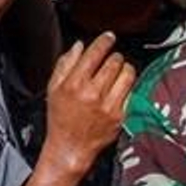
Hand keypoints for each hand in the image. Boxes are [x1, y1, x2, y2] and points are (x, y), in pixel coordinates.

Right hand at [42, 34, 136, 174]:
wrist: (69, 148)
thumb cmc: (60, 117)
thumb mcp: (54, 88)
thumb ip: (65, 64)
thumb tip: (79, 46)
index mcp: (74, 83)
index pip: (95, 53)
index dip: (104, 41)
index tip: (109, 37)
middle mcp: (92, 93)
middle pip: (114, 61)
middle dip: (114, 56)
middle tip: (110, 59)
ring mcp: (108, 105)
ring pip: (127, 73)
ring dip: (124, 68)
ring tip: (118, 71)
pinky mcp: (120, 116)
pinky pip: (132, 90)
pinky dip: (128, 85)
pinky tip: (120, 87)